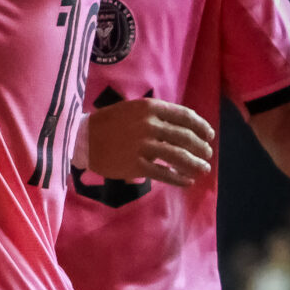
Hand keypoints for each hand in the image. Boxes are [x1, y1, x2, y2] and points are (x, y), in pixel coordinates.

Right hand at [78, 95, 215, 185]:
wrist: (80, 139)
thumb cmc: (107, 123)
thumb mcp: (132, 109)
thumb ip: (156, 115)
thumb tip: (184, 127)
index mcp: (149, 108)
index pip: (185, 117)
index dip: (202, 127)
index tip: (209, 135)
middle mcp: (149, 125)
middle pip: (186, 138)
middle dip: (201, 148)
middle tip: (207, 155)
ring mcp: (143, 146)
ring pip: (179, 157)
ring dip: (195, 165)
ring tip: (202, 169)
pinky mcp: (136, 165)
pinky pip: (164, 174)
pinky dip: (179, 179)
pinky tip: (186, 182)